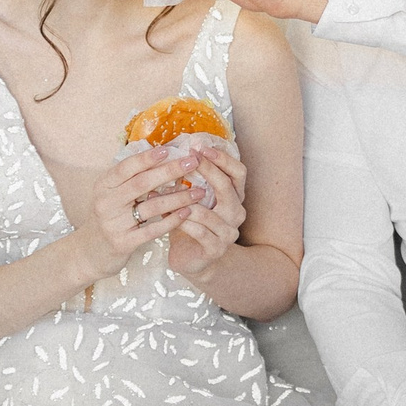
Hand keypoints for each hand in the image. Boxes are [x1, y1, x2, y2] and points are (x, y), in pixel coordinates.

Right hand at [78, 147, 202, 276]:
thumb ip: (131, 178)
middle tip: (193, 163)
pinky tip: (187, 213)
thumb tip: (161, 155)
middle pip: (142, 183)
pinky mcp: (123, 242)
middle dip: (170, 171)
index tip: (169, 149)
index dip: (147, 158)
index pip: (126, 167)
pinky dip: (172, 220)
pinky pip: (153, 229)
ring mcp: (114, 224)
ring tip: (199, 191)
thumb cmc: (109, 217)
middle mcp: (106, 202)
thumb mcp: (112, 194)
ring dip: (179, 197)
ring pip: (152, 206)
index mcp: (103, 186)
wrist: (91, 252)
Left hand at [167, 137, 246, 280]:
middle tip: (189, 159)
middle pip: (228, 187)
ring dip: (186, 200)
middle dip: (208, 170)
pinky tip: (168, 215)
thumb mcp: (192, 198)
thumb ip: (189, 180)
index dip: (222, 158)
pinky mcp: (216, 249)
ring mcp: (228, 233)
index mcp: (234, 197)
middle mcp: (236, 213)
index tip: (200, 146)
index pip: (238, 172)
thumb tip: (171, 152)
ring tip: (167, 190)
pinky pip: (200, 232)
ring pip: (210, 212)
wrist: (192, 259)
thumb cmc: (190, 223)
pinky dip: (183, 221)